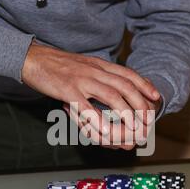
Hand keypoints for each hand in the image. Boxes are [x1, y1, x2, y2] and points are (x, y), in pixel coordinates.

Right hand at [22, 42, 161, 148]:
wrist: (33, 58)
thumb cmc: (58, 66)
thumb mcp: (84, 65)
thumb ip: (99, 74)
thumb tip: (113, 86)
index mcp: (99, 65)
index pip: (127, 74)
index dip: (144, 85)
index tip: (155, 96)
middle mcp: (94, 70)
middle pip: (124, 86)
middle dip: (140, 103)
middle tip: (148, 119)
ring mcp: (81, 80)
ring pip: (110, 95)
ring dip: (125, 112)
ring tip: (134, 128)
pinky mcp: (67, 89)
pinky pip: (85, 105)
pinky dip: (96, 118)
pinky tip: (104, 130)